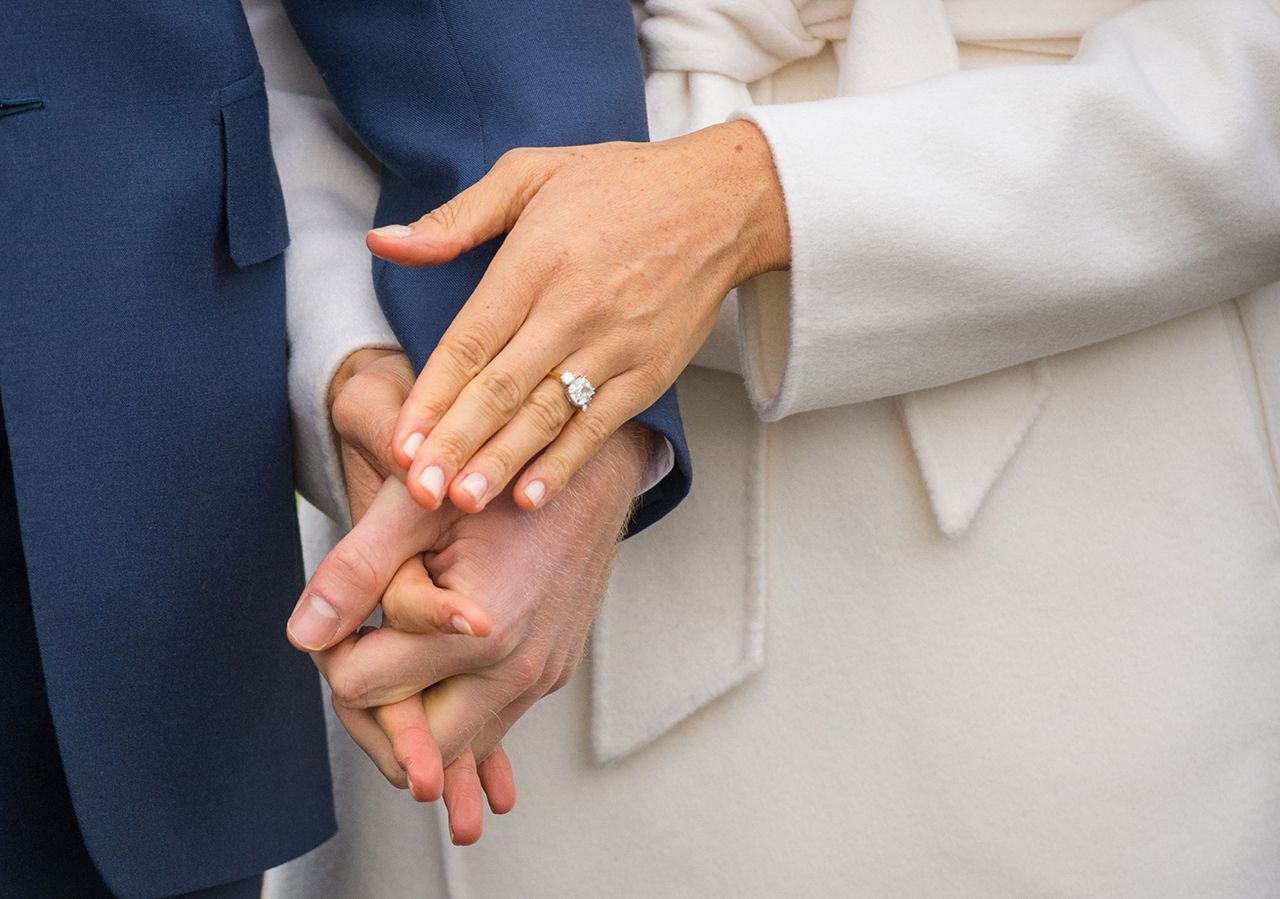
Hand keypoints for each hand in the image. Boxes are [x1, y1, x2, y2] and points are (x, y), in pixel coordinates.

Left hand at [300, 347, 508, 840]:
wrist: (591, 471)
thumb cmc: (496, 477)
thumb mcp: (416, 507)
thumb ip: (357, 570)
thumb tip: (302, 636)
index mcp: (480, 633)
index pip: (359, 689)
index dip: (331, 653)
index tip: (341, 614)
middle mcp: (517, 671)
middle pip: (410, 748)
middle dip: (368, 708)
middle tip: (358, 646)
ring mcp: (541, 677)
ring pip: (455, 748)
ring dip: (412, 713)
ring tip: (392, 649)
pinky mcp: (553, 674)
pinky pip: (491, 723)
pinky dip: (453, 707)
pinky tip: (431, 671)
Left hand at [368, 120, 787, 514]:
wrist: (721, 201)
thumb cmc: (620, 184)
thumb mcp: (531, 173)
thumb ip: (456, 217)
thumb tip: (383, 242)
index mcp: (535, 262)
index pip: (471, 340)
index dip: (432, 396)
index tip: (401, 441)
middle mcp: (573, 309)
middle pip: (502, 388)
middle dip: (455, 444)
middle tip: (417, 490)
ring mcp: (615, 346)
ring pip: (546, 415)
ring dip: (502, 462)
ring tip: (463, 501)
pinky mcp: (649, 373)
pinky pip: (598, 426)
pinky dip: (564, 463)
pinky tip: (530, 496)